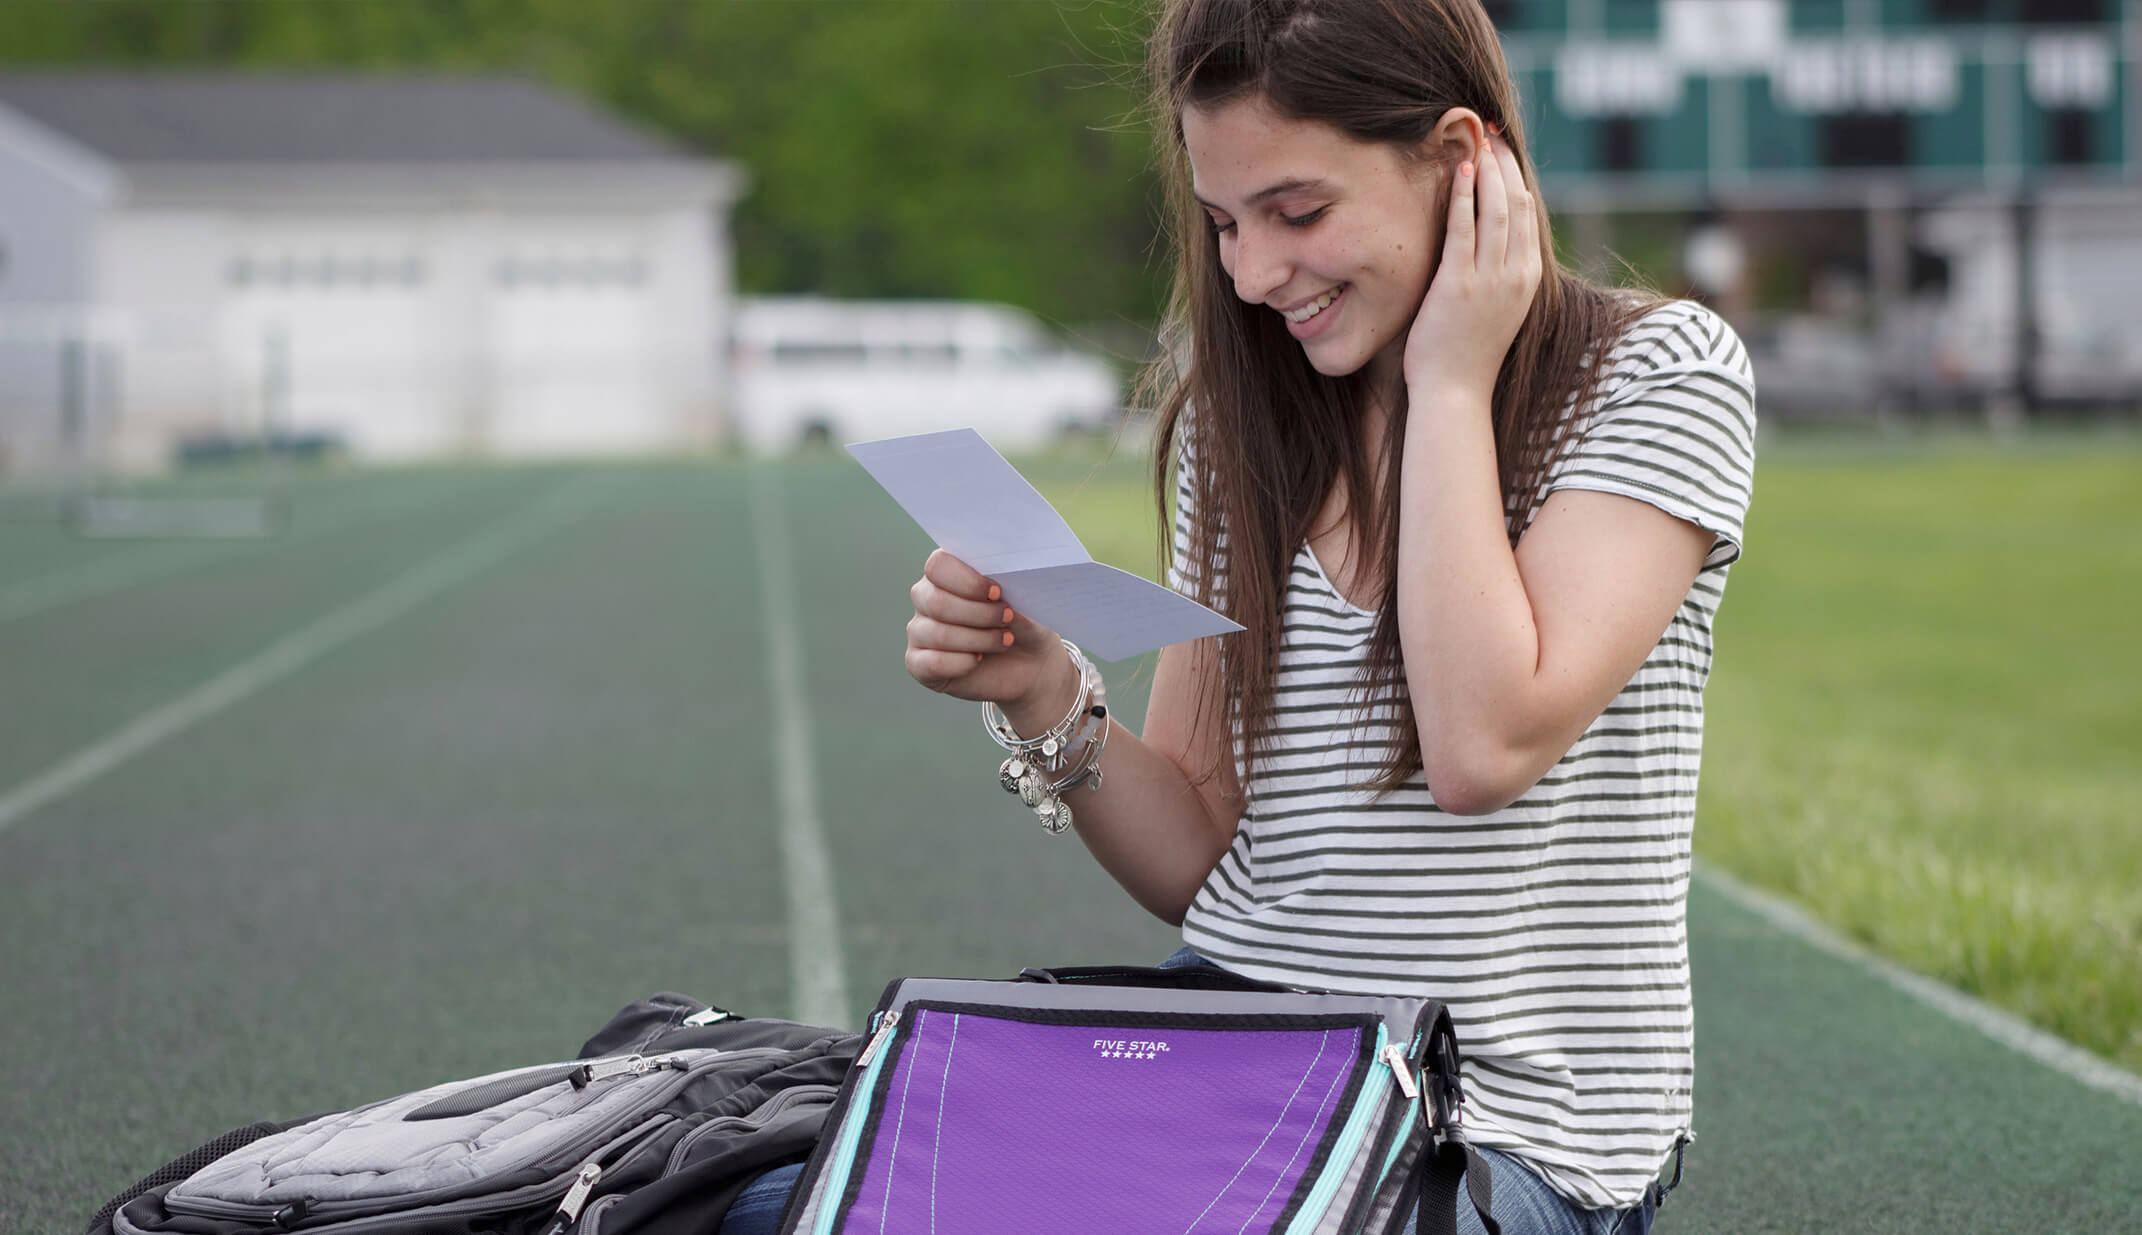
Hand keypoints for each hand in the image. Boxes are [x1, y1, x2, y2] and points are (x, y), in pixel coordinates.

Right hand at [904, 549, 1066, 712]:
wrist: (1029, 661)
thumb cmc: (1023, 622)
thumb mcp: (1024, 602)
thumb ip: (1008, 589)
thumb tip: (999, 592)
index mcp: (946, 572)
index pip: (938, 566)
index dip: (968, 581)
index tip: (997, 592)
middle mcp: (926, 598)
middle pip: (937, 602)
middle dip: (979, 614)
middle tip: (1007, 618)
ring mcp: (920, 631)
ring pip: (938, 634)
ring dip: (979, 639)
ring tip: (1005, 641)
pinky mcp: (919, 664)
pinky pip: (932, 663)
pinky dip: (962, 663)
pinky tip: (978, 660)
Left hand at [1402, 130, 1542, 395]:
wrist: (1455, 393)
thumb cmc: (1467, 353)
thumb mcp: (1495, 307)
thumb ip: (1498, 273)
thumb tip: (1490, 243)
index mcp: (1527, 278)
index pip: (1529, 214)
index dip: (1517, 177)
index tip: (1502, 150)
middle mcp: (1515, 275)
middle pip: (1517, 204)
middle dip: (1504, 164)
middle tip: (1489, 132)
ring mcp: (1489, 280)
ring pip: (1495, 211)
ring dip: (1486, 171)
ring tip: (1474, 141)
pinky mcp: (1459, 286)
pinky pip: (1463, 230)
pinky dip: (1462, 197)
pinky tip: (1457, 172)